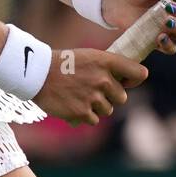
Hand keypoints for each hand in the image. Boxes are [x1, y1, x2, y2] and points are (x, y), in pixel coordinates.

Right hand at [33, 48, 147, 126]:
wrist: (37, 74)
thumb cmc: (64, 64)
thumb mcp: (89, 56)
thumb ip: (108, 67)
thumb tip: (127, 80)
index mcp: (106, 61)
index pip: (138, 73)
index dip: (135, 79)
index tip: (128, 81)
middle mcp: (103, 79)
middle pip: (121, 98)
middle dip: (109, 96)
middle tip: (91, 89)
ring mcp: (93, 97)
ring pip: (107, 110)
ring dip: (95, 107)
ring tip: (78, 95)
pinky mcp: (83, 112)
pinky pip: (93, 120)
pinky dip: (84, 116)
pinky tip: (72, 104)